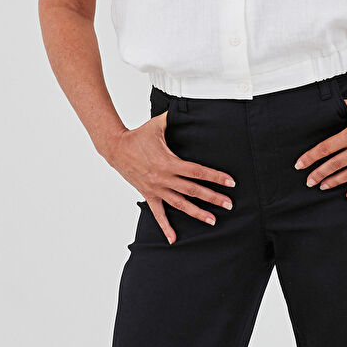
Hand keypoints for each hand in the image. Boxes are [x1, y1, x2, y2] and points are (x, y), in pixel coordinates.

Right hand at [102, 112, 235, 244]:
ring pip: (180, 204)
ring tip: (212, 220)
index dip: (214, 177)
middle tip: (229, 204)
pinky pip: (158, 214)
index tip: (230, 182)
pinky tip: (174, 239)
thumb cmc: (138, 136)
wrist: (116, 149)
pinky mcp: (149, 195)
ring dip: (197, 213)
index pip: (197, 171)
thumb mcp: (157, 124)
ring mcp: (156, 189)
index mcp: (169, 162)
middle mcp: (164, 178)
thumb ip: (174, 117)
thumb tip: (186, 107)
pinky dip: (166, 227)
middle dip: (212, 197)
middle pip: (193, 190)